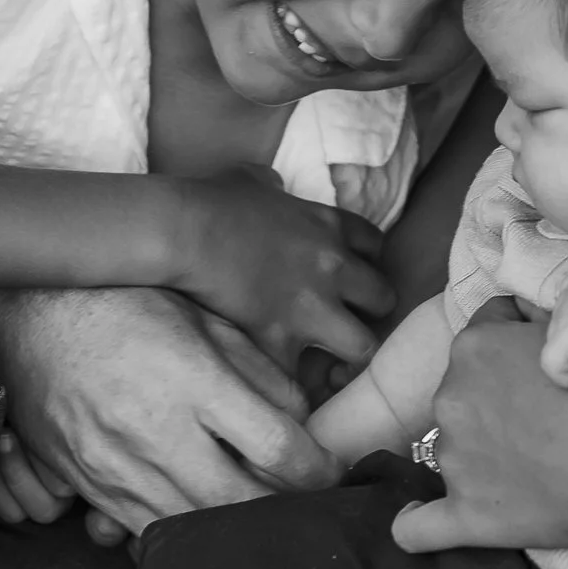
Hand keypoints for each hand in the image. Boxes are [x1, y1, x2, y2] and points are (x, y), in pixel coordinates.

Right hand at [0, 280, 333, 537]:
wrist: (26, 316)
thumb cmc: (124, 304)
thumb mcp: (202, 317)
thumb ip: (258, 370)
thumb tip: (303, 422)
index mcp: (192, 379)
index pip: (277, 447)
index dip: (318, 469)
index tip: (333, 471)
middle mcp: (154, 430)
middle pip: (239, 502)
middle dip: (281, 513)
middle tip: (306, 508)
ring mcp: (115, 466)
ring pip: (193, 527)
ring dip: (234, 530)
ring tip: (261, 520)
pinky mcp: (87, 486)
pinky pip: (144, 530)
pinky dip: (179, 533)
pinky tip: (201, 521)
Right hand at [164, 174, 393, 365]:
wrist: (184, 231)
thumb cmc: (212, 200)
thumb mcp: (252, 179)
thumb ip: (272, 185)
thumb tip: (272, 186)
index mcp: (328, 226)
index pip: (377, 246)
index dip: (365, 264)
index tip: (347, 275)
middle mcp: (332, 267)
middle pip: (383, 299)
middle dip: (367, 313)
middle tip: (343, 321)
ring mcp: (310, 307)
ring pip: (363, 346)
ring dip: (346, 354)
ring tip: (329, 363)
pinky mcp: (280, 339)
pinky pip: (301, 379)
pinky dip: (294, 388)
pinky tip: (286, 389)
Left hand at [393, 300, 567, 558]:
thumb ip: (535, 325)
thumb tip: (525, 324)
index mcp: (474, 346)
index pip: (490, 326)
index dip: (521, 341)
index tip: (550, 360)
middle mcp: (451, 398)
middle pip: (467, 387)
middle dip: (498, 395)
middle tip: (550, 413)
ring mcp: (454, 459)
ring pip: (456, 444)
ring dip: (482, 448)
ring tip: (537, 463)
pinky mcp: (467, 514)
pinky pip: (418, 526)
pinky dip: (415, 523)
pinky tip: (415, 517)